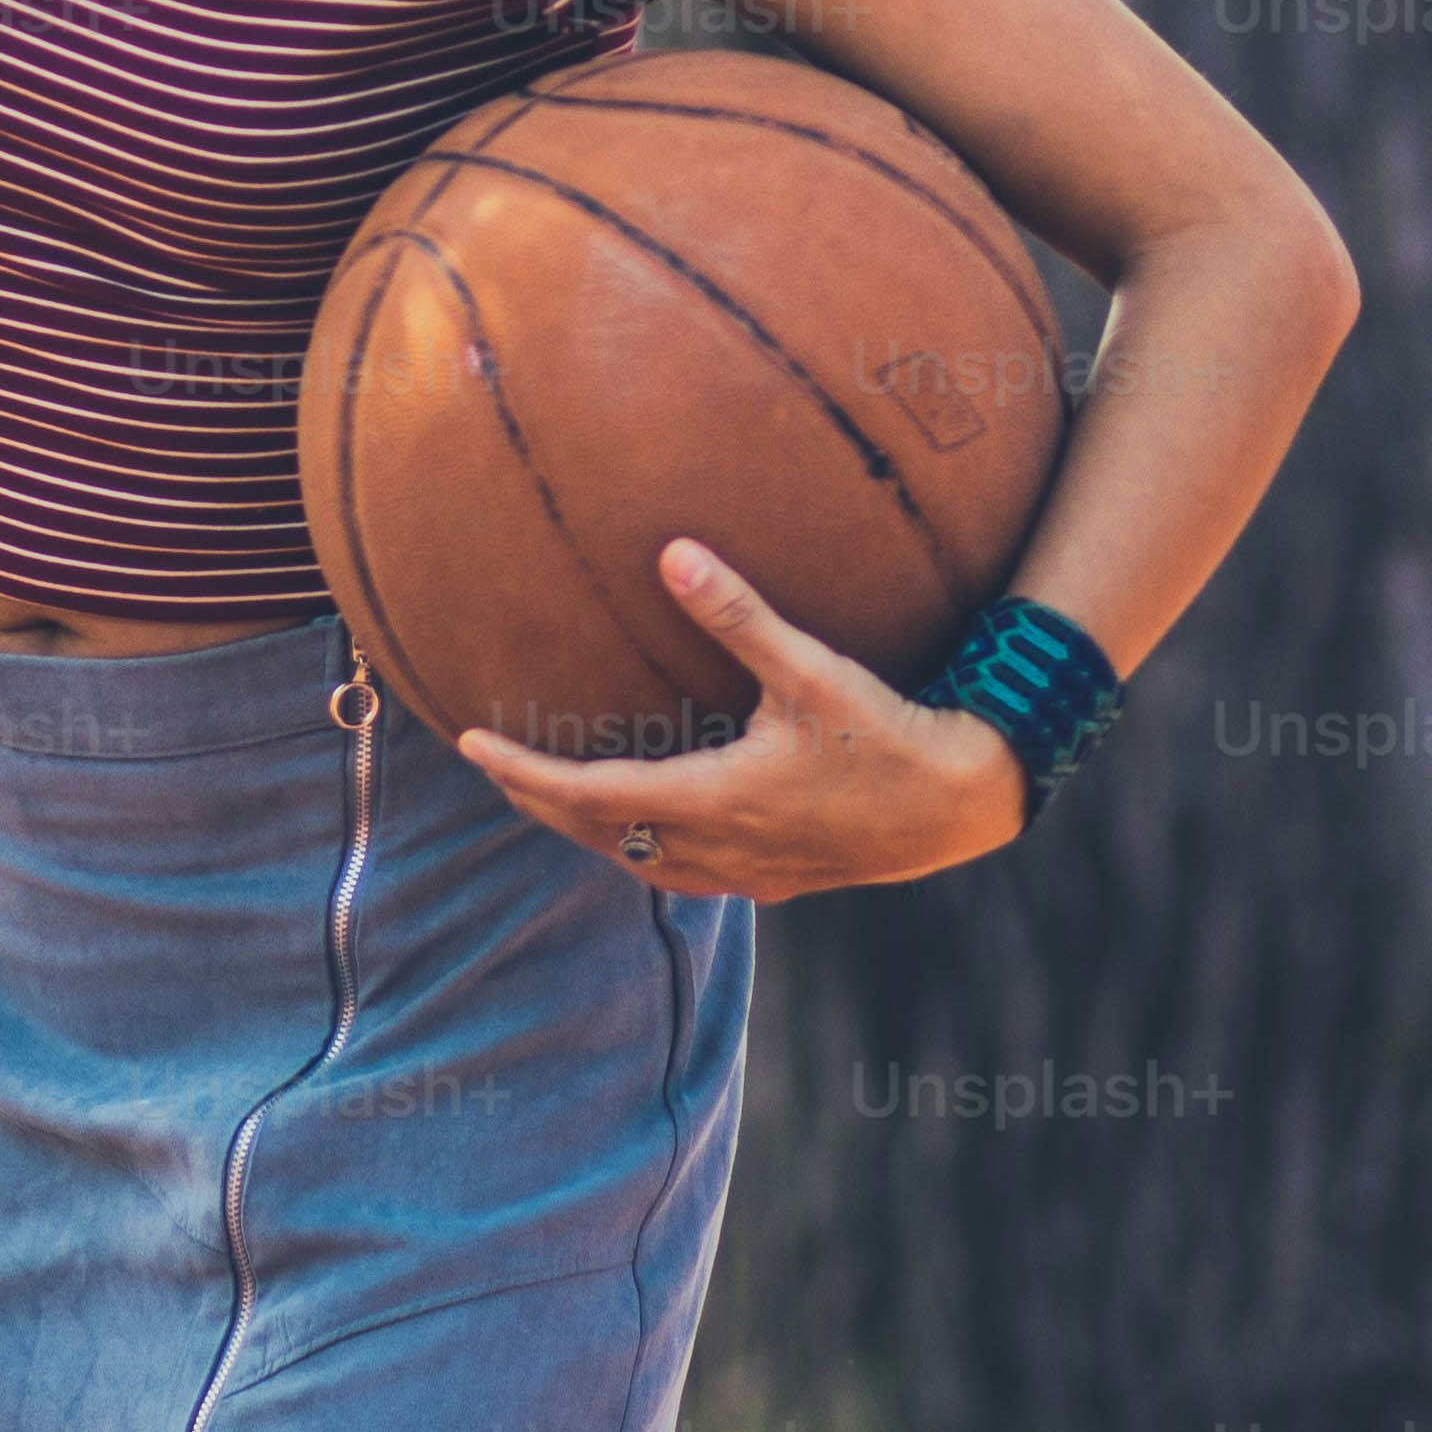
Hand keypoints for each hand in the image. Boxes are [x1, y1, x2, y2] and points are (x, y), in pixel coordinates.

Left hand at [452, 539, 1035, 900]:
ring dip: (589, 830)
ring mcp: (748, 871)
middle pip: (600, 835)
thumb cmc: (888, 734)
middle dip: (539, 804)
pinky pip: (685, 873)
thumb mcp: (812, 668)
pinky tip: (648, 824)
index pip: (587, 796)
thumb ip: (739, 614)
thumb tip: (673, 552)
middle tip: (494, 767)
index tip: (469, 745)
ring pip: (641, 862)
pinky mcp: (777, 878)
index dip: (521, 773)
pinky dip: (644, 847)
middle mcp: (720, 847)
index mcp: (714, 799)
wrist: (961, 803)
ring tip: (553, 795)